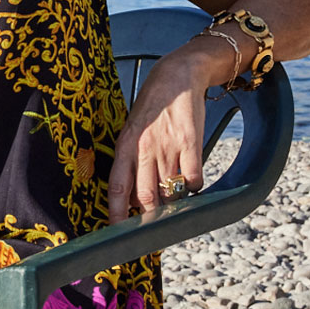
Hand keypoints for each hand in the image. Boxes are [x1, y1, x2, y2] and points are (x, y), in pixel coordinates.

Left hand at [107, 41, 226, 222]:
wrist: (177, 76)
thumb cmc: (152, 108)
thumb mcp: (132, 131)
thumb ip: (131, 162)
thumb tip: (132, 198)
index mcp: (125, 146)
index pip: (117, 186)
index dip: (116, 212)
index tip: (116, 231)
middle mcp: (144, 148)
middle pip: (145, 196)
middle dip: (149, 216)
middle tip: (152, 226)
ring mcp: (168, 145)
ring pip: (169, 190)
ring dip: (171, 203)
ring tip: (172, 202)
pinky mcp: (191, 141)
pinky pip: (193, 178)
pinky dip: (192, 186)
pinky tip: (190, 180)